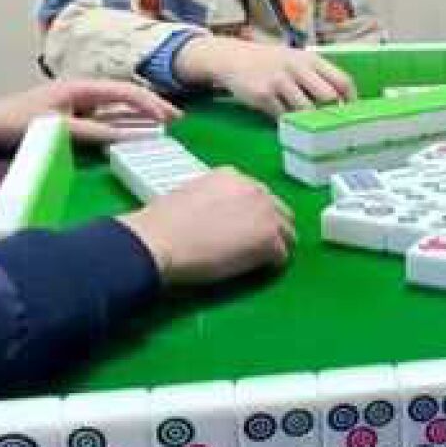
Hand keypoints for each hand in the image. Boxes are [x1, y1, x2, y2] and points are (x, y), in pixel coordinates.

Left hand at [0, 80, 179, 151]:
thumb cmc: (16, 123)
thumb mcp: (59, 128)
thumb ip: (96, 133)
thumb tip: (131, 137)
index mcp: (81, 87)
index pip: (126, 91)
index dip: (150, 104)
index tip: (170, 119)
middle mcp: (83, 93)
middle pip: (126, 96)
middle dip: (153, 107)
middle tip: (178, 120)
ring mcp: (79, 106)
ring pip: (118, 109)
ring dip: (141, 118)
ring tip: (166, 128)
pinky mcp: (73, 120)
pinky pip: (107, 121)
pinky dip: (125, 127)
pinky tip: (138, 135)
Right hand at [116, 167, 295, 286]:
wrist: (158, 241)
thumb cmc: (163, 223)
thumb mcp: (193, 195)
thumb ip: (216, 200)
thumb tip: (223, 217)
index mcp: (233, 176)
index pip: (258, 195)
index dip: (254, 214)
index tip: (247, 228)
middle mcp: (254, 188)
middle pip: (279, 211)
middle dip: (272, 229)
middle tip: (261, 247)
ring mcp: (265, 213)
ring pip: (287, 233)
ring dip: (276, 246)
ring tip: (261, 261)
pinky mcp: (269, 239)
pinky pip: (281, 256)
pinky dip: (271, 265)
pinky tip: (256, 271)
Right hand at [175, 36, 356, 116]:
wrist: (232, 57)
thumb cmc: (272, 62)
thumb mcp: (297, 60)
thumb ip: (318, 76)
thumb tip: (343, 102)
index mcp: (311, 59)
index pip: (342, 80)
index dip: (351, 100)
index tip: (352, 115)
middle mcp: (297, 67)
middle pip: (328, 96)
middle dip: (332, 113)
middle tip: (331, 125)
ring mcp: (280, 81)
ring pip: (306, 110)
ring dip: (309, 122)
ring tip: (309, 127)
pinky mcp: (263, 95)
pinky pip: (283, 116)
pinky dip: (287, 123)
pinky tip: (286, 122)